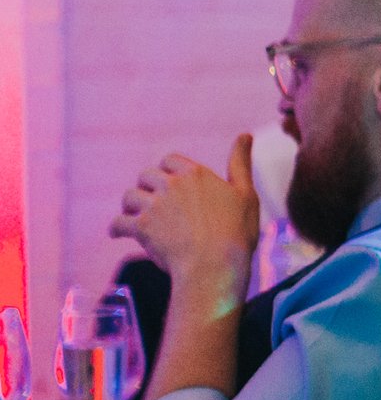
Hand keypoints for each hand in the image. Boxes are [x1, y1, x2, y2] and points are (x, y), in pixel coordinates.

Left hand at [109, 133, 258, 307]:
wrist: (216, 264)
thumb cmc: (236, 232)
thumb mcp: (246, 194)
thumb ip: (240, 163)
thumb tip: (245, 135)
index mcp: (195, 174)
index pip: (170, 160)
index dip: (168, 170)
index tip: (171, 183)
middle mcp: (171, 184)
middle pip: (146, 176)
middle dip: (147, 187)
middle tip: (153, 201)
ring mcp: (154, 205)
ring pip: (130, 197)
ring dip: (131, 206)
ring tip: (135, 215)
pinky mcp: (141, 227)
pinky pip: (118, 222)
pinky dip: (116, 228)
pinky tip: (118, 233)